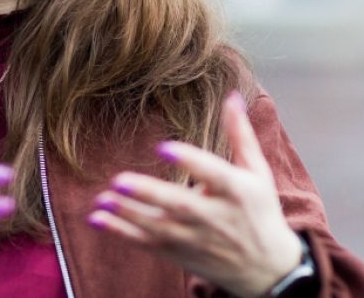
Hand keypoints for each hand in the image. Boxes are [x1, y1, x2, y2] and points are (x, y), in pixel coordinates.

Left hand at [87, 92, 303, 297]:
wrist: (266, 269)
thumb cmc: (259, 210)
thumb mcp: (257, 172)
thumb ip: (240, 134)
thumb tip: (232, 95)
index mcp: (236, 191)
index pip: (214, 174)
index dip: (190, 161)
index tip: (164, 147)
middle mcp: (216, 217)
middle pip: (180, 205)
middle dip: (149, 194)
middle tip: (119, 179)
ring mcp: (195, 239)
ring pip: (158, 227)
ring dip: (128, 213)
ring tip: (103, 199)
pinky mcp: (179, 253)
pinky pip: (147, 244)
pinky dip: (121, 233)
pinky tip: (97, 218)